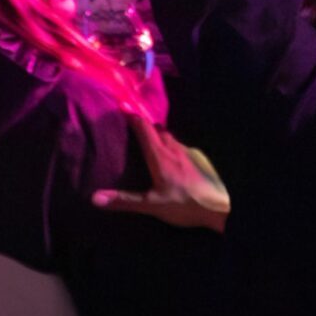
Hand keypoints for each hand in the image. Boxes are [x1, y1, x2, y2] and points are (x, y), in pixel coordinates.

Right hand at [93, 116, 229, 231]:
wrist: (219, 207)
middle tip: (132, 127)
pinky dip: (170, 147)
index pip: (144, 128)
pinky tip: (170, 160)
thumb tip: (95, 198)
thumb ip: (124, 200)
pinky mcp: (198, 160)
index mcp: (160, 156)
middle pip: (157, 130)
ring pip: (170, 138)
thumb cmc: (184, 205)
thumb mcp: (151, 205)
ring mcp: (188, 153)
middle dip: (145, 126)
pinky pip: (180, 147)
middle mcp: (174, 148)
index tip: (122, 108)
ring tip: (149, 142)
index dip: (133, 117)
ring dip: (158, 136)